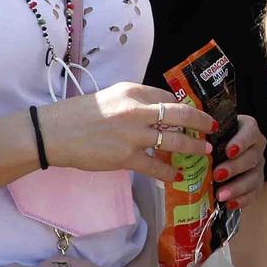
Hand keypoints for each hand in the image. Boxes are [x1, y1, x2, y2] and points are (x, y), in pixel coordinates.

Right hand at [37, 82, 215, 184]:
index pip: (167, 96)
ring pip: (173, 140)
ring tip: (204, 150)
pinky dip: (169, 172)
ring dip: (192, 146)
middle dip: (201, 121)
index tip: (194, 113)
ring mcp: (132, 134)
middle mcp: (135, 109)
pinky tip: (177, 175)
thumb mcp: (109, 96)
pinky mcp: (125, 157)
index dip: (184, 106)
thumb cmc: (78, 114)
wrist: (53, 133)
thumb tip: (159, 111)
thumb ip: (134, 102)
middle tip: (212, 127)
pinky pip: (156, 166)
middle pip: (179, 113)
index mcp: (131, 91)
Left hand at [211, 114, 266, 208]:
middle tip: (217, 175)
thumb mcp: (208, 131)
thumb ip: (203, 132)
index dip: (242, 141)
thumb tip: (187, 136)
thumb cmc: (211, 139)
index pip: (250, 131)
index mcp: (247, 129)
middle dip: (234, 167)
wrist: (216, 153)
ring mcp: (258, 166)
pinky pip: (254, 193)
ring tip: (220, 195)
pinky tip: (230, 204)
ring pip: (254, 177)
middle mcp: (256, 147)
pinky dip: (242, 200)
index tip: (229, 151)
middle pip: (252, 156)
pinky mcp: (256, 183)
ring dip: (237, 187)